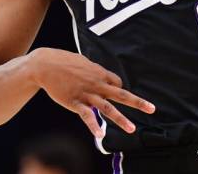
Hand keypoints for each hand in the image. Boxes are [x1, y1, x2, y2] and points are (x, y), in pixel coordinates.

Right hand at [31, 48, 154, 136]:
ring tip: (132, 129)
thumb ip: (93, 68)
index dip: (118, 90)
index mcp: (100, 73)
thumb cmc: (63, 61)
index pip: (118, 84)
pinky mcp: (75, 102)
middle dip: (138, 102)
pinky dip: (94, 126)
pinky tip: (100, 135)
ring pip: (108, 108)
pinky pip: (87, 116)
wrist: (44, 65)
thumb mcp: (83, 62)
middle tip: (152, 109)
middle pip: (121, 94)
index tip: (113, 92)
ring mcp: (87, 94)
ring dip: (121, 119)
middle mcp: (97, 84)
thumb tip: (100, 72)